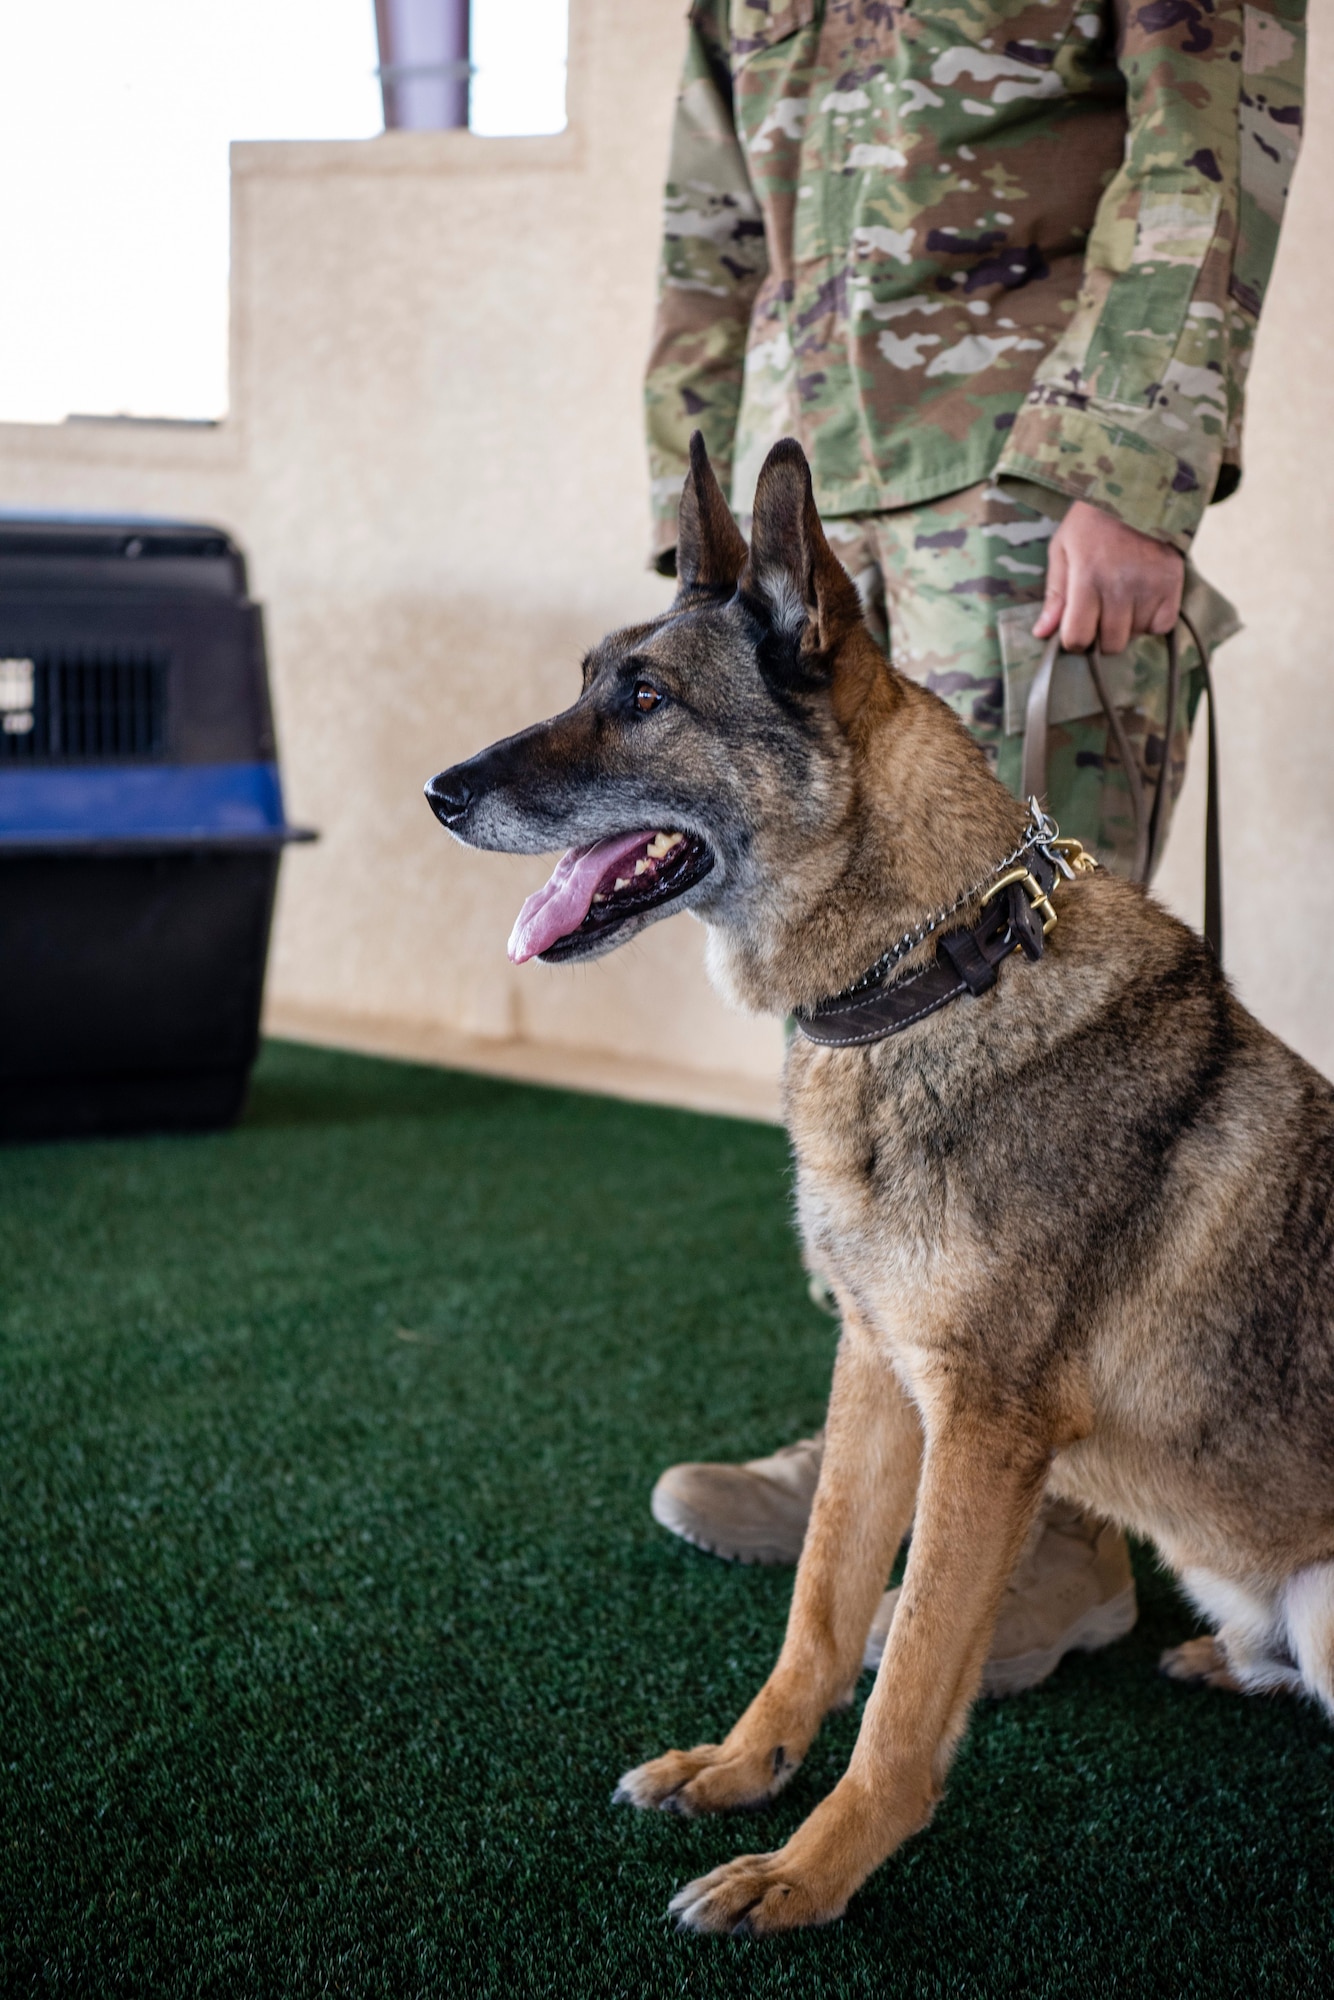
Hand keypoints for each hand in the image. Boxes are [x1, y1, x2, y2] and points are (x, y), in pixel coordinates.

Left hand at [1033, 500, 1183, 655]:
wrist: (1139, 491)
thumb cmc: (1091, 522)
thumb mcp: (1063, 549)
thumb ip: (1055, 595)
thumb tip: (1042, 634)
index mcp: (1087, 579)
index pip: (1078, 638)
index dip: (1074, 638)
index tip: (1076, 624)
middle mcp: (1120, 587)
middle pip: (1110, 644)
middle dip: (1101, 634)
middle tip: (1100, 609)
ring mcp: (1150, 587)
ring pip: (1136, 636)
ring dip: (1127, 625)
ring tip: (1122, 597)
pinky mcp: (1173, 584)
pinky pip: (1162, 626)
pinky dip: (1152, 621)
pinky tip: (1143, 600)